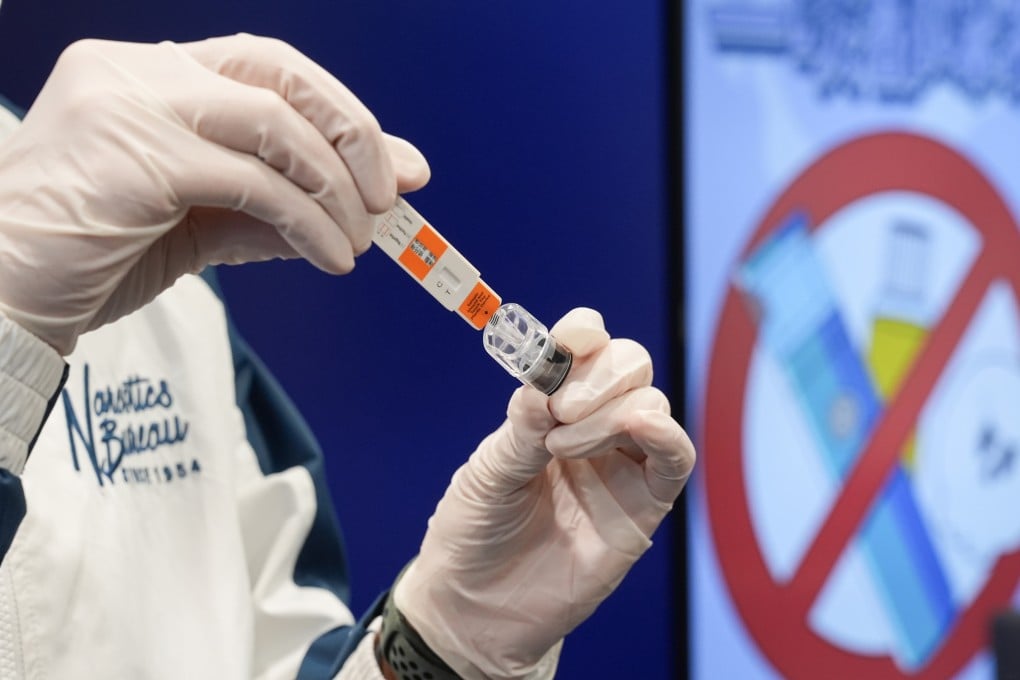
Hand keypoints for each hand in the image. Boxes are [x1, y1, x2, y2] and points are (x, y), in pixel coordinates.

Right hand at [0, 34, 428, 353]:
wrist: (3, 295)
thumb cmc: (93, 257)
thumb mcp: (203, 223)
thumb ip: (279, 204)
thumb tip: (368, 205)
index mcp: (150, 75)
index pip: (268, 68)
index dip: (339, 113)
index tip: (392, 167)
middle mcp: (138, 72)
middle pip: (280, 72)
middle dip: (353, 132)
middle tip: (390, 194)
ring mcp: (133, 105)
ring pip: (276, 126)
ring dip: (335, 188)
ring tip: (357, 240)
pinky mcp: (139, 156)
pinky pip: (256, 182)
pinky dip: (308, 221)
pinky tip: (329, 257)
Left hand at [395, 308, 695, 679]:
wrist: (477, 607)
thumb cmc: (476, 532)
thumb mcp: (487, 470)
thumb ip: (524, 425)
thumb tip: (549, 379)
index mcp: (549, 407)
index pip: (583, 348)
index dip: (582, 334)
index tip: (569, 340)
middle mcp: (591, 427)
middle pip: (629, 365)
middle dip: (599, 375)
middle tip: (561, 410)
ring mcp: (621, 463)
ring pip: (650, 403)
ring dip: (610, 413)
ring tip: (561, 449)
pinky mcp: (644, 505)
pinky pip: (676, 459)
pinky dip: (667, 434)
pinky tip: (640, 427)